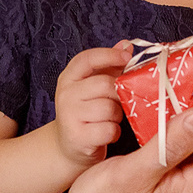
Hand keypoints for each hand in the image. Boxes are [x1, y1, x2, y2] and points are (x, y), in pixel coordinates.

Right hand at [51, 41, 130, 167]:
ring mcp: (69, 116)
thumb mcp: (92, 87)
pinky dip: (114, 132)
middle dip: (118, 94)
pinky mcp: (78, 137)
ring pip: (109, 108)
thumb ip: (109, 66)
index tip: (127, 57)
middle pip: (105, 85)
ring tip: (109, 119)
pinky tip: (107, 133)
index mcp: (68, 78)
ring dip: (117, 115)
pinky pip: (109, 129)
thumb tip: (127, 45)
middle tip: (118, 102)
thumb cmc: (86, 113)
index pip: (87, 59)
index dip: (108, 55)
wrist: (68, 147)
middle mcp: (65, 95)